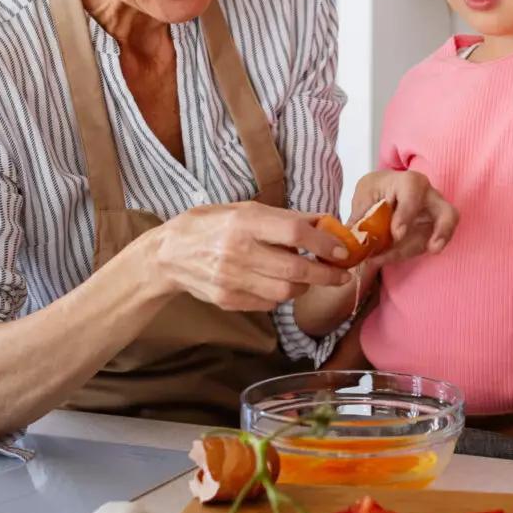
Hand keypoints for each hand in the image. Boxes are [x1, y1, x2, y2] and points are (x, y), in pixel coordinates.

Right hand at [148, 202, 351, 310]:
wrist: (169, 254)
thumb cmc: (212, 225)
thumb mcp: (245, 209)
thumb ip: (285, 218)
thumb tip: (326, 222)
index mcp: (244, 222)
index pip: (295, 233)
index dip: (325, 243)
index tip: (343, 251)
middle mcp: (238, 251)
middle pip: (295, 269)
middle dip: (326, 274)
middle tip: (342, 274)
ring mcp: (232, 279)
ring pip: (286, 291)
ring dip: (304, 285)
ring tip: (305, 275)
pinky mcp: (228, 300)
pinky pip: (269, 303)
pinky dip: (281, 295)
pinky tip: (276, 283)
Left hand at [350, 169, 457, 260]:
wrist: (382, 194)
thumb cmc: (375, 191)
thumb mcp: (364, 197)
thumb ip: (360, 216)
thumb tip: (352, 238)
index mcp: (409, 181)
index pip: (414, 193)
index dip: (407, 214)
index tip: (396, 234)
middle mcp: (428, 198)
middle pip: (449, 214)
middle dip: (443, 232)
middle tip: (433, 249)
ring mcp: (434, 218)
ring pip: (438, 238)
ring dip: (413, 250)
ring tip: (386, 258)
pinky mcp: (432, 233)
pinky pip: (425, 247)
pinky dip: (407, 254)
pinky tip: (387, 257)